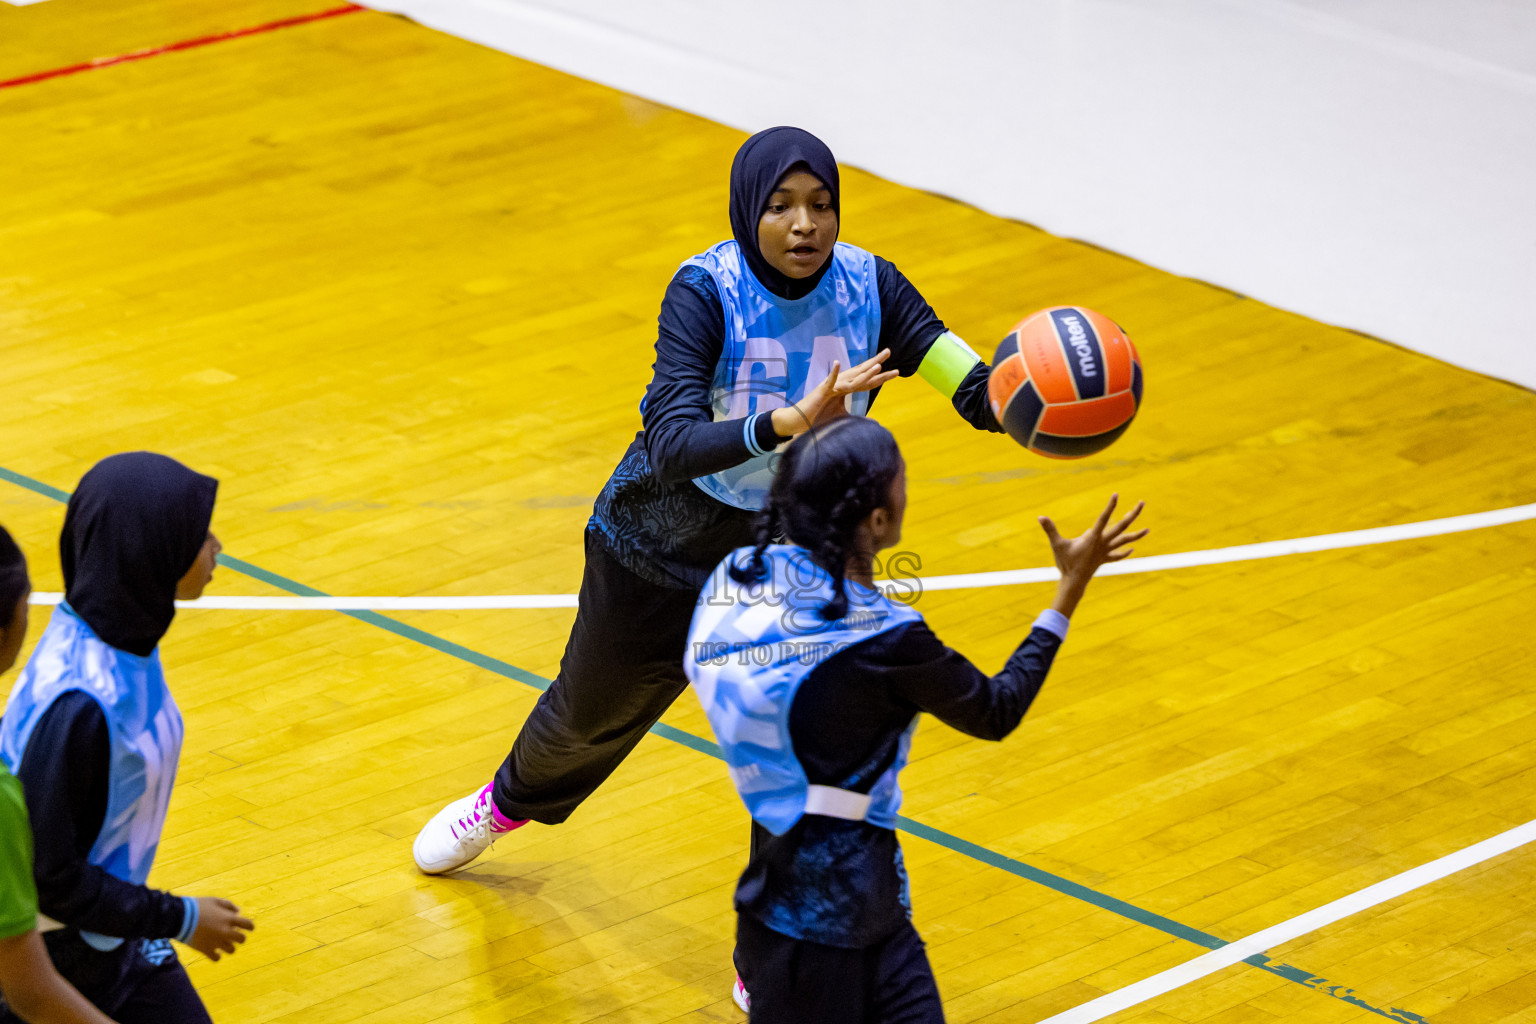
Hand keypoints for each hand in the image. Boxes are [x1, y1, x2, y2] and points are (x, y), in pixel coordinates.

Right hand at [185, 897, 253, 961]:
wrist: (180, 917)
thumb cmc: (198, 906)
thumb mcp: (215, 900)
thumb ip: (228, 905)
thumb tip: (238, 911)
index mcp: (229, 919)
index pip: (248, 925)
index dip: (250, 926)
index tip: (248, 928)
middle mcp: (225, 932)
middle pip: (241, 939)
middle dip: (239, 937)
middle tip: (233, 935)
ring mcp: (216, 942)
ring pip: (231, 950)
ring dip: (229, 946)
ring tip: (222, 942)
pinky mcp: (206, 950)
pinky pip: (216, 958)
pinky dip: (217, 956)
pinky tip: (215, 951)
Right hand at [770, 349, 899, 437]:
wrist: (798, 421)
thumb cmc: (818, 418)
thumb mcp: (842, 418)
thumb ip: (857, 418)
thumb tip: (873, 422)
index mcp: (845, 389)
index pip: (865, 381)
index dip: (880, 375)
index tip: (894, 370)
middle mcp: (839, 385)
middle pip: (861, 372)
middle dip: (875, 363)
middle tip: (889, 351)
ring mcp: (830, 387)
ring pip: (850, 378)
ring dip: (864, 371)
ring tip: (878, 364)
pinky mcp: (821, 392)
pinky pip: (828, 382)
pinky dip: (834, 374)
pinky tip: (838, 363)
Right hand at [1039, 494, 1146, 617]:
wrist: (1074, 582)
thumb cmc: (1065, 563)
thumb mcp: (1057, 545)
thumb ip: (1050, 530)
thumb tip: (1040, 517)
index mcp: (1094, 537)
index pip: (1104, 518)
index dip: (1110, 506)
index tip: (1116, 494)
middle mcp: (1103, 543)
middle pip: (1122, 526)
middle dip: (1133, 514)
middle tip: (1142, 503)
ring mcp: (1105, 552)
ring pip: (1124, 541)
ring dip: (1136, 535)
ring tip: (1148, 529)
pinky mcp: (1104, 559)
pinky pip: (1117, 555)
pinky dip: (1125, 552)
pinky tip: (1132, 549)